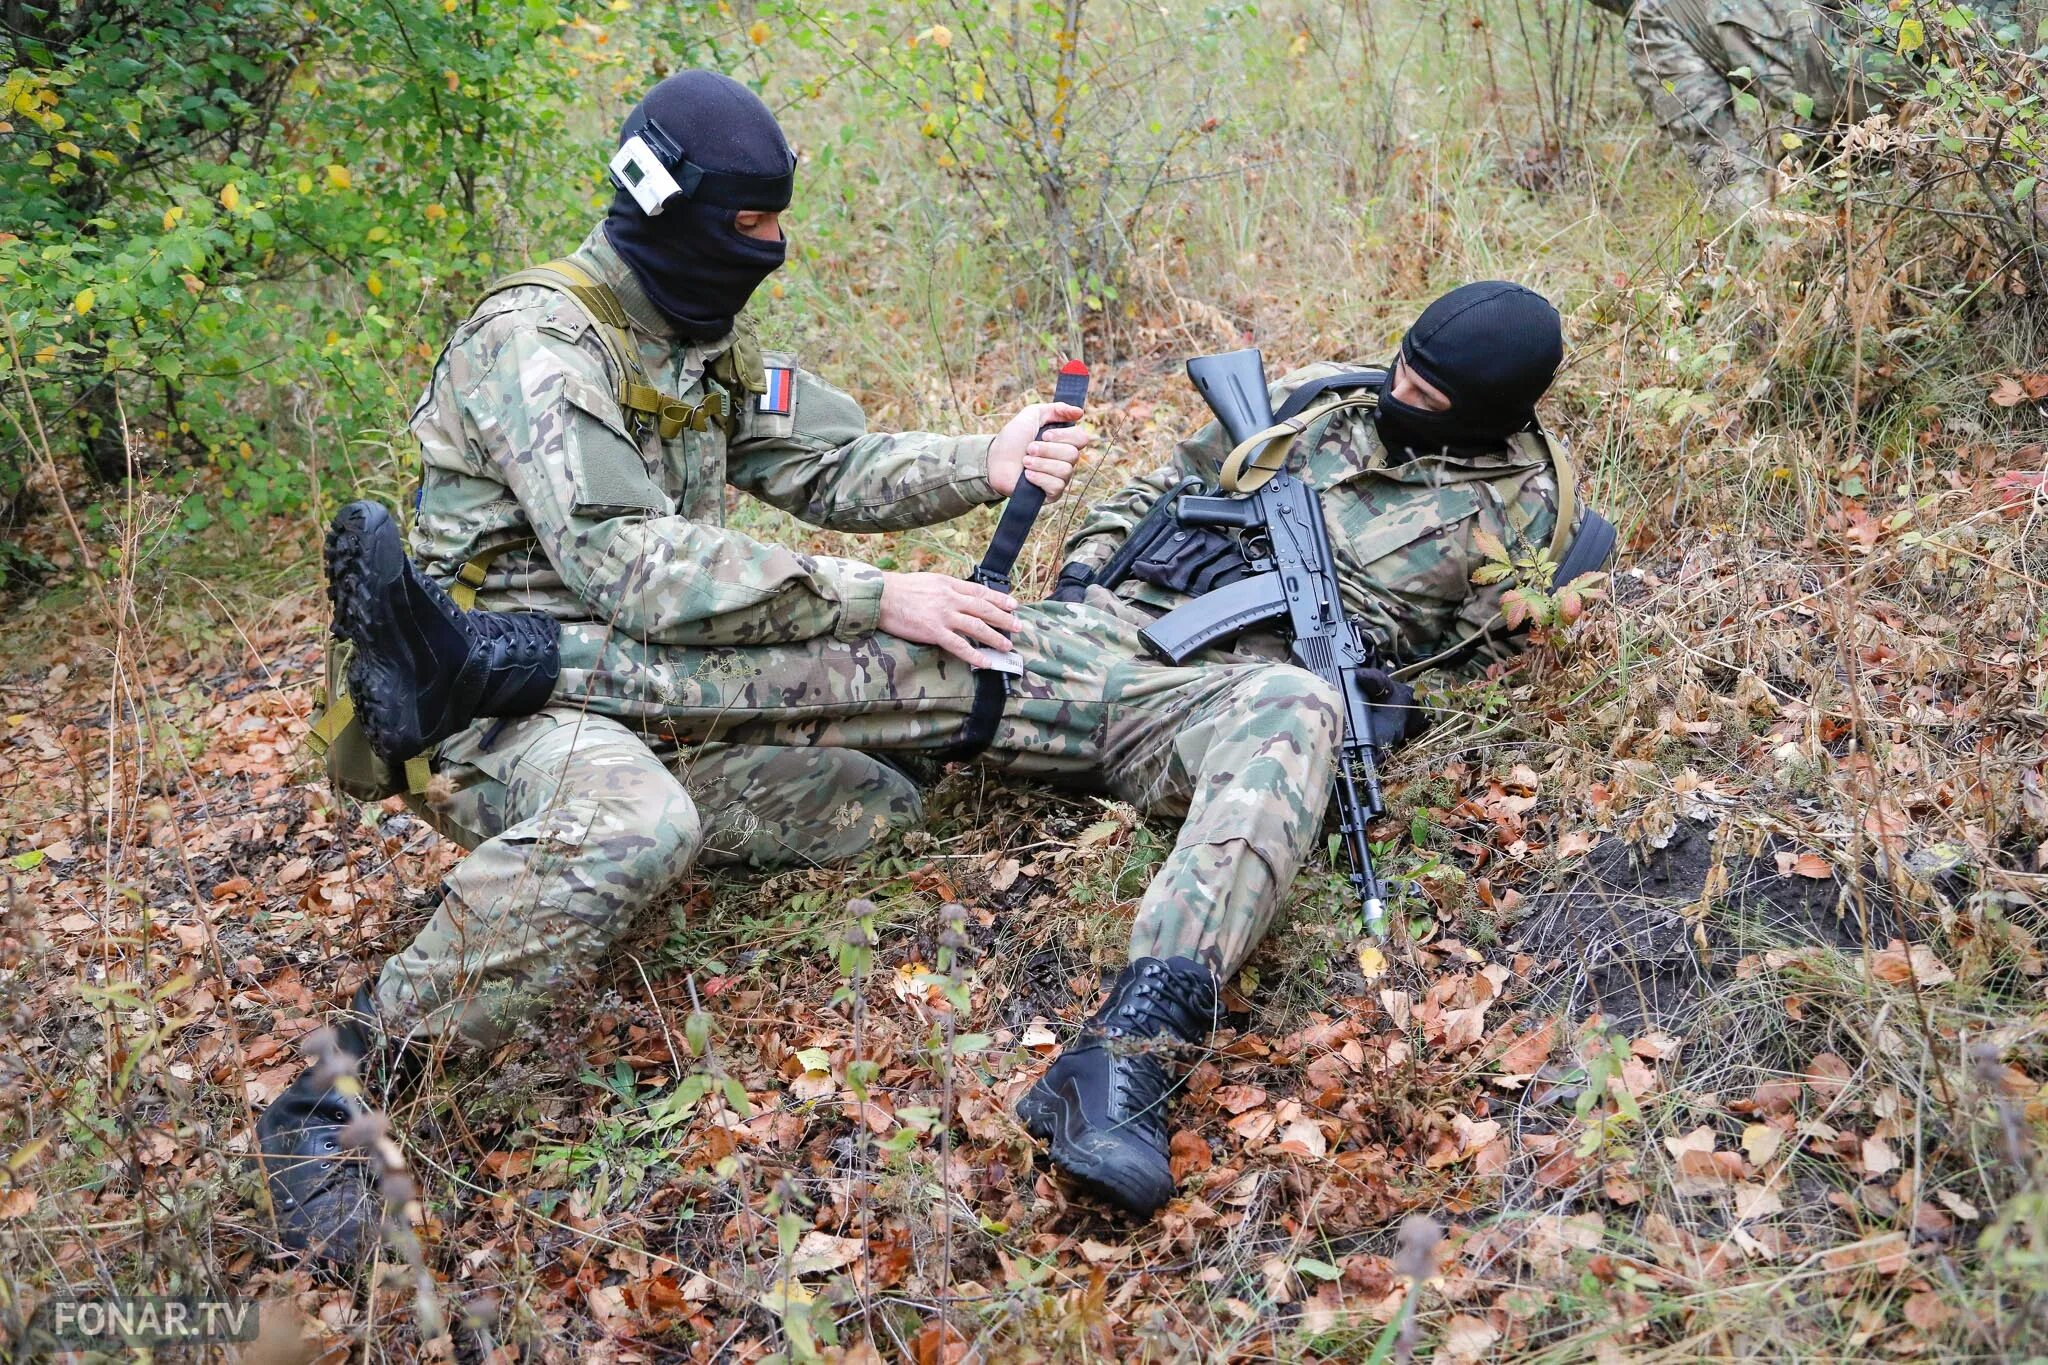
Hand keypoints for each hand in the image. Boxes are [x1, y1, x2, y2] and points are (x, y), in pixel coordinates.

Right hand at [878, 571, 1020, 668]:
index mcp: (949, 584)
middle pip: (983, 608)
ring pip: (976, 626)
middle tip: (1018, 626)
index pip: (980, 591)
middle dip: (1003, 618)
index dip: (998, 599)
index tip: (1013, 605)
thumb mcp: (928, 580)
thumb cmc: (900, 589)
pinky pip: (959, 645)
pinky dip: (974, 654)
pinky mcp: (934, 631)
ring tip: (1007, 646)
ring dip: (995, 637)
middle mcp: (950, 598)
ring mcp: (943, 615)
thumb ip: (945, 588)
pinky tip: (986, 662)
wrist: (882, 596)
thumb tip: (958, 595)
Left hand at [987, 401, 1093, 501]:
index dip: (1064, 436)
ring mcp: (1060, 477)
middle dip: (1047, 450)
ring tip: (1025, 462)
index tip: (1045, 435)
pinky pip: (1057, 486)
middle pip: (1072, 455)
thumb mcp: (1032, 415)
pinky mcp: (1052, 493)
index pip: (1081, 438)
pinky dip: (1040, 478)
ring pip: (1065, 470)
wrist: (994, 461)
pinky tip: (1027, 475)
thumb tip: (1080, 412)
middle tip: (1029, 449)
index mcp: (1064, 441)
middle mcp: (1066, 459)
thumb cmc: (1012, 439)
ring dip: (1041, 463)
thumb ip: (1056, 409)